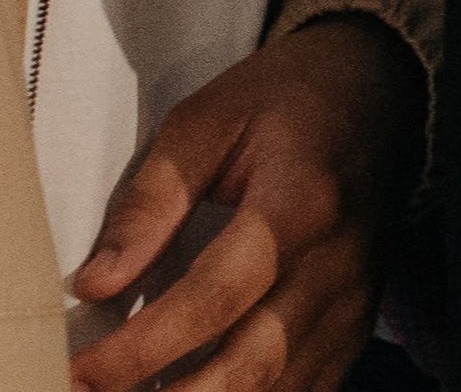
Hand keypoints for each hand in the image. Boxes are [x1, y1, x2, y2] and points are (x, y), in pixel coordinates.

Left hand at [68, 15, 420, 391]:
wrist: (380, 96)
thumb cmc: (284, 102)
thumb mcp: (205, 121)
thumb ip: (151, 201)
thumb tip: (96, 283)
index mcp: (297, 204)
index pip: (214, 297)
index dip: (143, 346)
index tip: (80, 371)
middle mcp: (334, 268)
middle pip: (251, 367)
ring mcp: (352, 306)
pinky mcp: (355, 330)